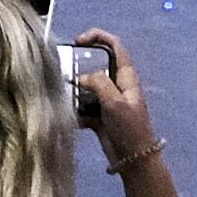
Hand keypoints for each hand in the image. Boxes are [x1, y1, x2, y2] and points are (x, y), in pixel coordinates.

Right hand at [73, 31, 160, 169]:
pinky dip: (76, 110)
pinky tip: (71, 117)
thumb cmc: (129, 128)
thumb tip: (81, 77)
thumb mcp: (115, 102)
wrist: (133, 160)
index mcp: (126, 77)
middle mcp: (117, 85)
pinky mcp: (99, 116)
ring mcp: (108, 100)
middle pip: (97, 65)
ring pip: (87, 86)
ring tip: (63, 95)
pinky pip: (83, 106)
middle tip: (64, 69)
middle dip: (80, 65)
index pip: (115, 46)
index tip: (78, 41)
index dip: (98, 37)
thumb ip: (99, 83)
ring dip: (75, 90)